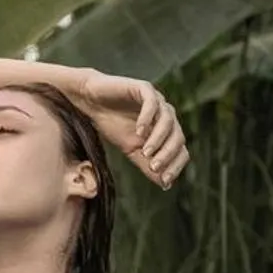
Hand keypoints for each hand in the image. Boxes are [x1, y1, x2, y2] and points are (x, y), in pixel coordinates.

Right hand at [75, 70, 187, 189]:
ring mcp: (157, 100)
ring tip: (145, 151)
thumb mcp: (131, 151)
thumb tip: (165, 184)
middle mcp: (166, 115)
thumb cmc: (112, 124)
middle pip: (178, 136)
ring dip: (159, 138)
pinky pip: (152, 102)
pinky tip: (138, 131)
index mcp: (166, 131)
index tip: (164, 180)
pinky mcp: (144, 88)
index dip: (176, 165)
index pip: (181, 150)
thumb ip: (147, 165)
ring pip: (168, 120)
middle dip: (167, 154)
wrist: (91, 102)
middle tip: (153, 167)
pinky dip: (148, 118)